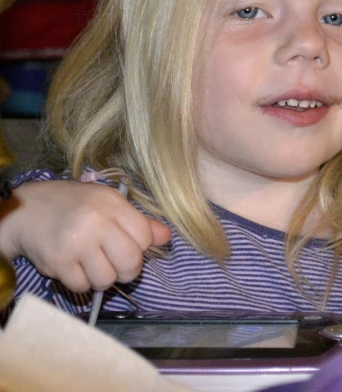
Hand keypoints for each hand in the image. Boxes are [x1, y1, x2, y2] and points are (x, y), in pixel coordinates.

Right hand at [0, 179, 170, 292]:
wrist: (27, 210)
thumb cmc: (75, 206)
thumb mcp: (109, 203)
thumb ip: (139, 222)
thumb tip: (166, 237)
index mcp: (112, 204)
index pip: (145, 237)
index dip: (140, 246)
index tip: (127, 243)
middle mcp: (96, 223)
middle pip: (131, 263)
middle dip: (127, 270)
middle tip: (116, 263)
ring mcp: (76, 244)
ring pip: (107, 280)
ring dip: (102, 278)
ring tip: (92, 263)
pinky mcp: (58, 263)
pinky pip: (82, 286)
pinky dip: (82, 282)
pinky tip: (75, 267)